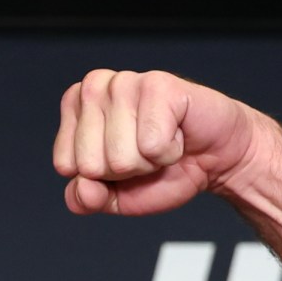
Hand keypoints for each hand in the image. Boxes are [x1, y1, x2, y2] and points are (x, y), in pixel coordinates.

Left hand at [52, 70, 261, 216]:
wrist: (215, 159)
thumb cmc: (163, 170)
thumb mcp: (115, 196)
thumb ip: (86, 199)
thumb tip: (83, 188)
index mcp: (75, 107)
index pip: (66, 164)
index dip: (100, 177)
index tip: (124, 160)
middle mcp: (95, 87)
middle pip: (91, 163)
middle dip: (125, 171)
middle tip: (146, 152)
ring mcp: (125, 81)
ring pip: (121, 157)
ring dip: (149, 161)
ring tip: (162, 141)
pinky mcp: (158, 84)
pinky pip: (151, 145)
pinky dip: (169, 153)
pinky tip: (177, 134)